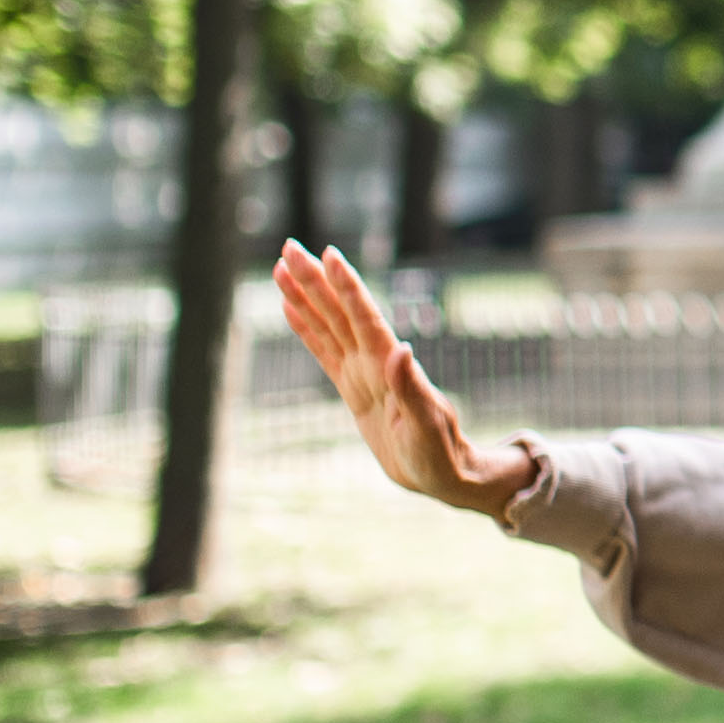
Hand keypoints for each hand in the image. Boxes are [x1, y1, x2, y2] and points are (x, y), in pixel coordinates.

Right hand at [275, 240, 539, 515]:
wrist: (443, 476)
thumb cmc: (440, 455)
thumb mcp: (428, 427)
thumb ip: (412, 389)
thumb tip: (400, 349)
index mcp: (390, 367)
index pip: (364, 318)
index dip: (347, 287)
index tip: (329, 255)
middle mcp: (374, 362)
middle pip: (339, 312)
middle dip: (315, 280)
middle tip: (289, 246)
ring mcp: (362, 373)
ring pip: (327, 326)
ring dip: (305, 296)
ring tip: (280, 267)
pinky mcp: (353, 390)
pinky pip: (324, 353)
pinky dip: (306, 330)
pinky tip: (290, 308)